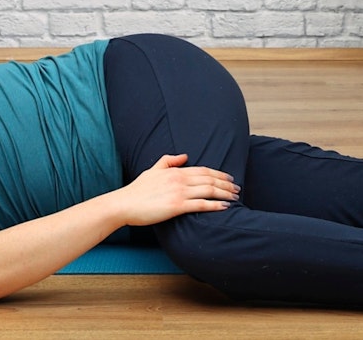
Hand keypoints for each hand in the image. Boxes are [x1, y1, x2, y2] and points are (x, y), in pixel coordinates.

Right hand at [113, 154, 239, 226]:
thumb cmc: (137, 190)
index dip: (219, 174)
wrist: (124, 204)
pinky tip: (225, 206)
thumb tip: (184, 155)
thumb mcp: (152, 170)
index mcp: (175, 171)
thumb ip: (168, 161)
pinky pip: (201, 205)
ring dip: (225, 194)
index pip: (203, 170)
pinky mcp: (177, 206)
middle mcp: (179, 179)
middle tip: (238, 189)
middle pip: (209, 179)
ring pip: (209, 191)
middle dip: (226, 184)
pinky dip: (215, 205)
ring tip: (235, 197)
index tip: (229, 179)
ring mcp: (179, 193)